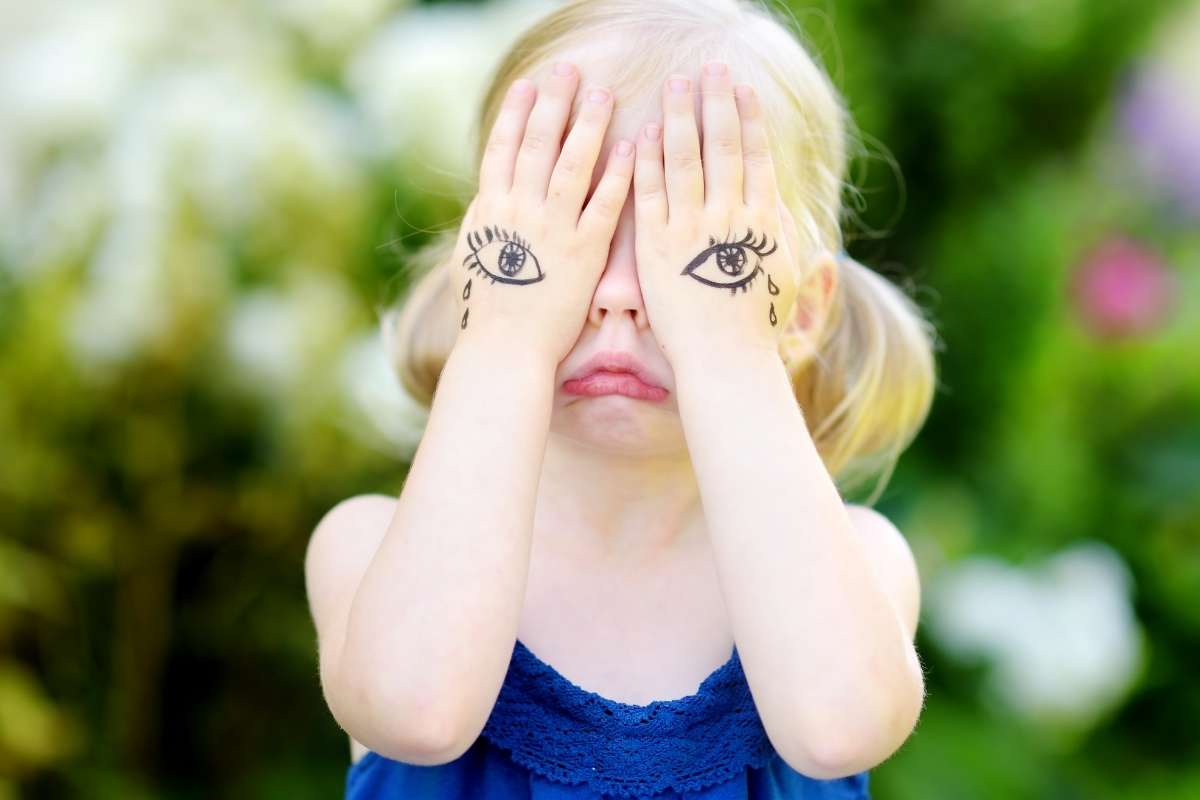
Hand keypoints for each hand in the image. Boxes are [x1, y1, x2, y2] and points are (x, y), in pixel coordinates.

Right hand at [450, 62, 633, 367]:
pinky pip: (604, 204)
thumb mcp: (474, 256)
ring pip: (573, 164)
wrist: (505, 350)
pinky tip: (632, 147)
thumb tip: (489, 192)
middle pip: (538, 143)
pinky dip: (618, 173)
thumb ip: (485, 221)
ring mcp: (553, 229)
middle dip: (554, 102)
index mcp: (491, 209)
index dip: (517, 113)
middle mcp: (520, 211)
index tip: (529, 84)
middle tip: (570, 71)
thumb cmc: (488, 311)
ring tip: (603, 94)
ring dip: (588, 124)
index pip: (503, 148)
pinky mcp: (584, 252)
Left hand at [633, 62, 801, 367]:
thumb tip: (773, 193)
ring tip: (675, 84)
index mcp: (761, 220)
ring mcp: (689, 230)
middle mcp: (726, 218)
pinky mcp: (655, 247)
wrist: (724, 360)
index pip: (754, 156)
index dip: (748, 118)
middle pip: (721, 146)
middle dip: (715, 102)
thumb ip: (778, 227)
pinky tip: (641, 133)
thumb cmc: (756, 323)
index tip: (741, 88)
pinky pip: (649, 194)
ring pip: (684, 160)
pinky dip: (646, 161)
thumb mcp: (783, 270)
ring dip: (679, 118)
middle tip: (709, 68)